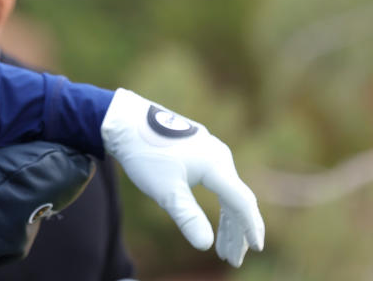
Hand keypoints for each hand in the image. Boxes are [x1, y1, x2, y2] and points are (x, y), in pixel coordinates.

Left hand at [101, 88, 264, 266]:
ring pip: (227, 191)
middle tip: (231, 259)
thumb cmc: (145, 155)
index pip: (241, 202)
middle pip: (237, 199)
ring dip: (227, 220)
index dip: (250, 227)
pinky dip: (219, 203)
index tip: (256, 249)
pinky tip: (217, 218)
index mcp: (216, 164)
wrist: (124, 121)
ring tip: (221, 247)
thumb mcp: (165, 191)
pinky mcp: (199, 149)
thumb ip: (188, 217)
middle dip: (236, 231)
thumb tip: (205, 245)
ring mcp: (210, 150)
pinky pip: (218, 181)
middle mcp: (219, 155)